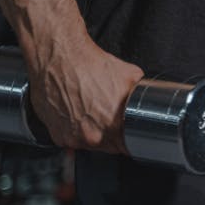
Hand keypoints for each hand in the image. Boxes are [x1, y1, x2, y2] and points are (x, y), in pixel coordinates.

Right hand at [26, 37, 144, 153]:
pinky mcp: (57, 135)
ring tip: (90, 110)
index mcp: (114, 126)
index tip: (128, 131)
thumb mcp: (129, 74)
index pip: (128, 145)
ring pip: (89, 144)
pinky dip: (74, 130)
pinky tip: (76, 112)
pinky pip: (71, 140)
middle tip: (107, 113)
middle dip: (111, 133)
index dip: (129, 137)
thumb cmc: (89, 64)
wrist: (59, 58)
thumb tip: (147, 97)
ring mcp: (73, 138)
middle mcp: (93, 136)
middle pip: (109, 146)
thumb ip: (139, 93)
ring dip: (92, 132)